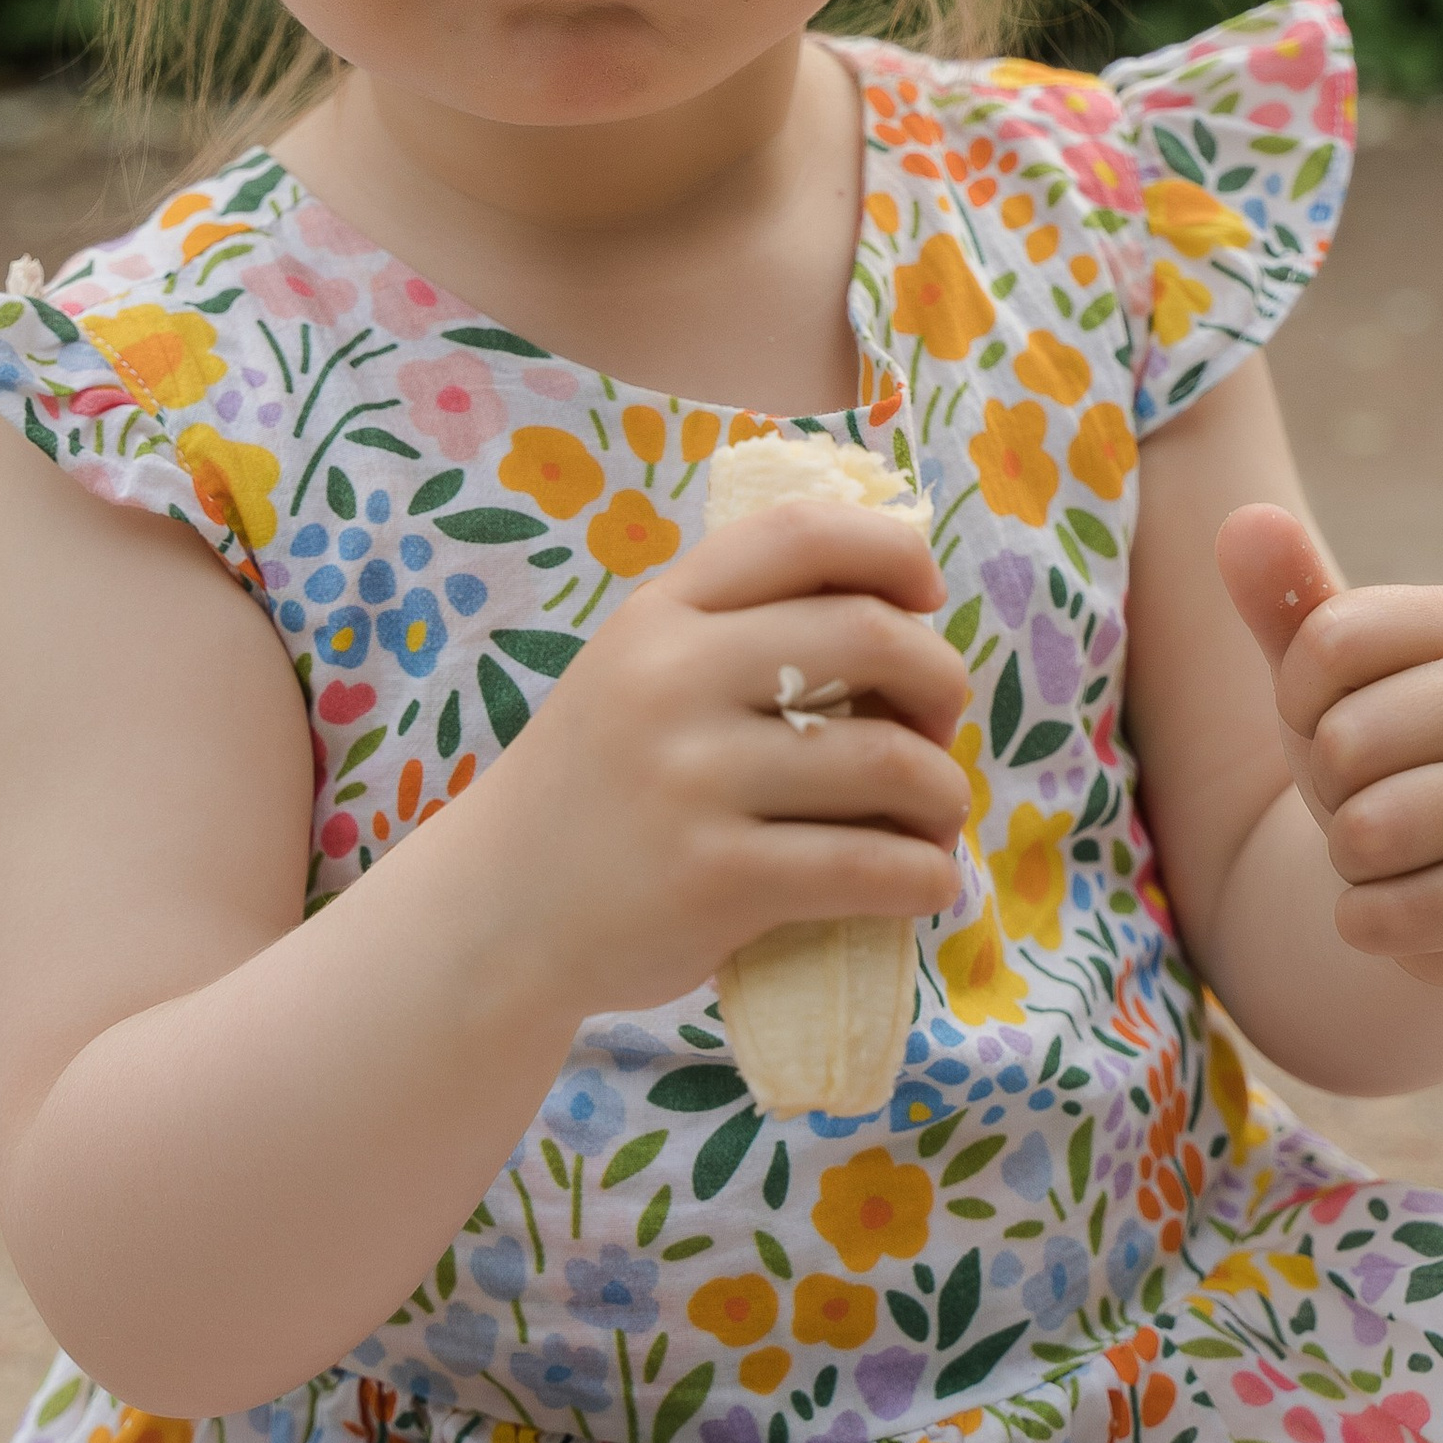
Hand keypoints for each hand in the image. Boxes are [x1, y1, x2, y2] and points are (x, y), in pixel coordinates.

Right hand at [457, 496, 971, 1020]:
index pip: (801, 534)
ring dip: (944, 793)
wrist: (498, 909)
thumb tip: (901, 613)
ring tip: (937, 818)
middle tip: (939, 727)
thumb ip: (735, 629)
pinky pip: (867, 867)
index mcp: (661, 614)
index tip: (927, 596)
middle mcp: (673, 679)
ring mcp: (692, 780)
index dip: (893, 550)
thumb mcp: (636, 670)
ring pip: (886, 761)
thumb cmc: (598, 784)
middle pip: (869, 636)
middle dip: (940, 680)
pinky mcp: (716, 879)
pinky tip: (927, 881)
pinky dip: (925, 875)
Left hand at [1216, 507, 1442, 989]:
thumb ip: (1283, 596)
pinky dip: (1371, 921)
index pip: (1324, 643)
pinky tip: (1408, 902)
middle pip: (1345, 743)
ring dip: (1349, 858)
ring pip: (1370, 834)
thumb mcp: (1322, 673)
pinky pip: (1399, 915)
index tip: (1332, 716)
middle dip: (1329, 786)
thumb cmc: (1380, 749)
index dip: (1297, 698)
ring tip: (1389, 846)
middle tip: (1372, 793)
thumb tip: (1244, 522)